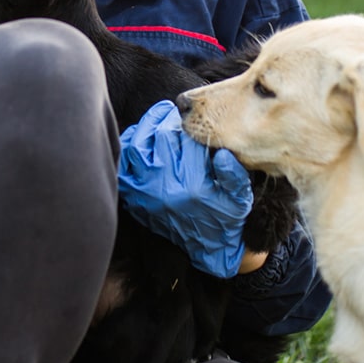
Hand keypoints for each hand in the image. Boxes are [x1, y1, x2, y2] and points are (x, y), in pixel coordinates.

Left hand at [117, 100, 252, 277]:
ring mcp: (145, 193)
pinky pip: (124, 164)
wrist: (205, 249)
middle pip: (162, 136)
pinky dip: (129, 145)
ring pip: (137, 145)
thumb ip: (235, 175)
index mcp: (194, 186)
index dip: (192, 122)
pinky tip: (142, 135)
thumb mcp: (240, 200)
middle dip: (170, 119)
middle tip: (177, 112)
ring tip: (160, 117)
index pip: (189, 139)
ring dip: (147, 126)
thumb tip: (222, 153)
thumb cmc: (225, 219)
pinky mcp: (134, 197)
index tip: (194, 116)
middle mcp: (166, 188)